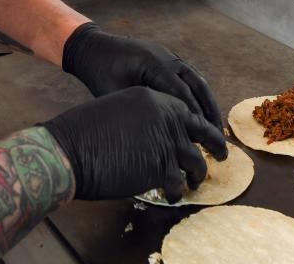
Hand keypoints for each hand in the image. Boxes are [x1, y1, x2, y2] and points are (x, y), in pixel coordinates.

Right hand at [41, 86, 228, 201]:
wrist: (70, 147)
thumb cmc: (83, 131)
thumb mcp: (116, 110)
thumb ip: (140, 118)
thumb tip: (152, 134)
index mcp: (153, 98)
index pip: (186, 111)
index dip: (198, 125)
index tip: (204, 134)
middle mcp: (165, 115)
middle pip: (202, 130)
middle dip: (216, 144)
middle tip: (223, 154)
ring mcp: (167, 140)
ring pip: (196, 161)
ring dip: (198, 173)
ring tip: (195, 181)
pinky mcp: (162, 166)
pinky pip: (179, 183)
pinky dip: (177, 192)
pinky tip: (172, 196)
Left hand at [62, 23, 222, 128]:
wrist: (93, 48)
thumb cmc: (100, 73)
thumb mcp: (115, 94)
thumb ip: (137, 110)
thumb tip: (157, 137)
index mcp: (152, 63)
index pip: (180, 91)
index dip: (193, 115)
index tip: (203, 137)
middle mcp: (166, 57)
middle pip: (196, 84)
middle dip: (209, 111)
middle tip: (217, 136)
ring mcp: (169, 55)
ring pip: (197, 80)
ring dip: (208, 102)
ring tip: (216, 127)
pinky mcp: (168, 59)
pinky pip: (190, 76)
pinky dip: (199, 94)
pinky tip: (202, 113)